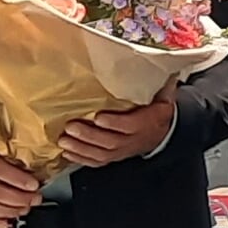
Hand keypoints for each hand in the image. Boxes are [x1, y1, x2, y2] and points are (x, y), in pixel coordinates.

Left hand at [59, 79, 177, 166]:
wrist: (161, 133)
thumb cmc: (157, 112)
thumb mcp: (163, 96)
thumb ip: (159, 84)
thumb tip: (156, 64)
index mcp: (148, 122)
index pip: (131, 125)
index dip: (114, 123)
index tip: (98, 116)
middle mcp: (135, 140)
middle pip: (111, 141)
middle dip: (89, 135)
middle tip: (71, 127)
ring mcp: (124, 150)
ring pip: (102, 154)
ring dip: (81, 148)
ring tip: (64, 141)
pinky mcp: (115, 157)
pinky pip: (98, 162)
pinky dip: (82, 159)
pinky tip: (68, 153)